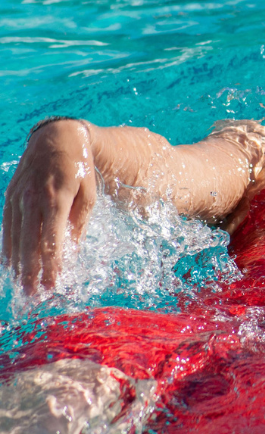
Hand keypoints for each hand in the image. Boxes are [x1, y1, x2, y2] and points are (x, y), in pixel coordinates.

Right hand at [2, 120, 96, 293]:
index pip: (52, 239)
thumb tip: (72, 253)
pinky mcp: (10, 196)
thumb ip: (78, 225)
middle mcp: (33, 199)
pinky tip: (10, 264)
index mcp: (57, 198)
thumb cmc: (79, 169)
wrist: (57, 138)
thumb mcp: (88, 196)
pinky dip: (8, 247)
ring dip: (19, 264)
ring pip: (16, 237)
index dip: (52, 264)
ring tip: (23, 286)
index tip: (55, 284)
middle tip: (35, 295)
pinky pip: (7, 226)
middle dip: (33, 271)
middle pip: (30, 242)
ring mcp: (18, 197)